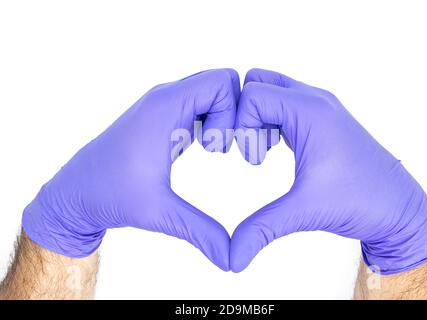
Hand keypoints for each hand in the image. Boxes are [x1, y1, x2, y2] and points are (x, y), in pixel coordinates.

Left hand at [22, 69, 239, 270]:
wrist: (76, 192)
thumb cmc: (108, 195)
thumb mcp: (159, 214)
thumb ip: (200, 232)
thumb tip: (232, 259)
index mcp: (165, 107)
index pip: (222, 83)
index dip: (234, 113)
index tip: (219, 149)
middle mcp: (165, 97)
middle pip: (222, 83)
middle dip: (234, 113)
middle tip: (222, 149)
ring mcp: (164, 105)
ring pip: (212, 92)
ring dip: (224, 117)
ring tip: (213, 149)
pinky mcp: (164, 117)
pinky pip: (200, 104)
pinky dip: (212, 120)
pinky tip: (205, 147)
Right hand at [231, 68, 426, 273]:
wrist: (398, 207)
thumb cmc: (363, 202)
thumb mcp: (305, 212)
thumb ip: (261, 229)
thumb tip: (231, 258)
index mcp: (311, 112)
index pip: (253, 95)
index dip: (240, 126)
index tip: (253, 159)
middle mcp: (315, 101)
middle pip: (258, 81)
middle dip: (244, 114)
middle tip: (253, 148)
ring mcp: (319, 107)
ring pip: (270, 89)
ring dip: (257, 115)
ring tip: (264, 150)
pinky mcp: (320, 118)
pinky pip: (283, 102)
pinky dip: (270, 119)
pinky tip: (275, 146)